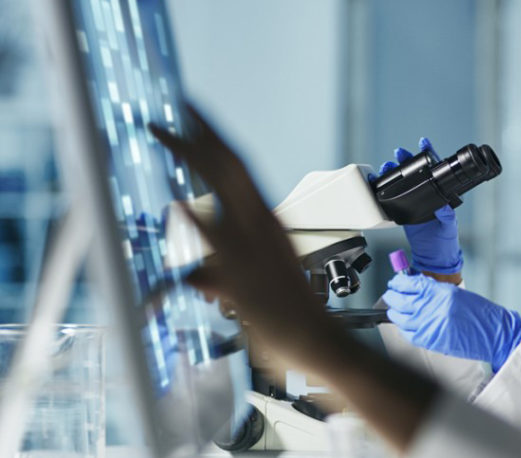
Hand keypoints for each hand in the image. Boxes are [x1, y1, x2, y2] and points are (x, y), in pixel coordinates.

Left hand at [150, 106, 443, 451]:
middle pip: (229, 167)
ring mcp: (253, 245)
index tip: (193, 115)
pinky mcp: (244, 273)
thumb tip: (193, 276)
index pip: (238, 169)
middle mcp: (261, 225)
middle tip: (176, 108)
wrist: (316, 342)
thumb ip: (218, 275)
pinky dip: (197, 221)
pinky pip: (217, 242)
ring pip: (222, 188)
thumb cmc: (291, 316)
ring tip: (163, 131)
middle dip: (201, 135)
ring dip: (190, 156)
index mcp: (267, 222)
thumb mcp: (250, 286)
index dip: (215, 140)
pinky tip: (178, 204)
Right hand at [373, 137, 462, 274]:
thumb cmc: (445, 242)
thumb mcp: (449, 227)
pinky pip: (394, 197)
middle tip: (399, 152)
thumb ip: (447, 217)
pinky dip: (386, 188)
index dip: (430, 155)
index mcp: (441, 195)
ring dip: (395, 172)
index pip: (436, 171)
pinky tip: (381, 181)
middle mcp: (427, 195)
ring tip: (388, 165)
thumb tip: (444, 207)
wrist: (433, 257)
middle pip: (416, 172)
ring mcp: (414, 202)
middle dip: (407, 160)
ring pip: (404, 182)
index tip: (424, 144)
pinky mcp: (403, 211)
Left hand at [383, 273, 520, 371]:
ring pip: (399, 318)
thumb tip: (414, 287)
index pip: (410, 284)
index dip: (398, 283)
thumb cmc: (479, 313)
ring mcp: (430, 326)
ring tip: (395, 310)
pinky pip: (408, 334)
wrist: (494, 334)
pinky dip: (403, 328)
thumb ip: (434, 291)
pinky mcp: (430, 341)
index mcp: (440, 293)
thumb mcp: (456, 294)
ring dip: (395, 312)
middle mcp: (433, 308)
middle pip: (400, 300)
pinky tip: (404, 324)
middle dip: (392, 296)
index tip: (395, 282)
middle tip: (391, 294)